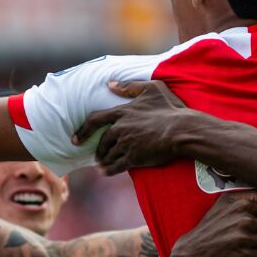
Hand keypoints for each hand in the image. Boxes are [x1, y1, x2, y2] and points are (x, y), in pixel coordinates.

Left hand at [72, 79, 207, 175]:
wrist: (182, 130)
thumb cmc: (170, 108)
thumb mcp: (152, 89)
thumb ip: (129, 86)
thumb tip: (110, 84)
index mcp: (122, 112)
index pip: (95, 120)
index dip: (83, 130)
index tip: (75, 139)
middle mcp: (120, 129)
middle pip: (102, 141)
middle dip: (98, 149)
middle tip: (96, 155)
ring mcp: (126, 144)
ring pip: (108, 155)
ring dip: (103, 160)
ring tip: (101, 165)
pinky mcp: (134, 158)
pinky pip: (116, 166)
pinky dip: (108, 170)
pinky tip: (105, 172)